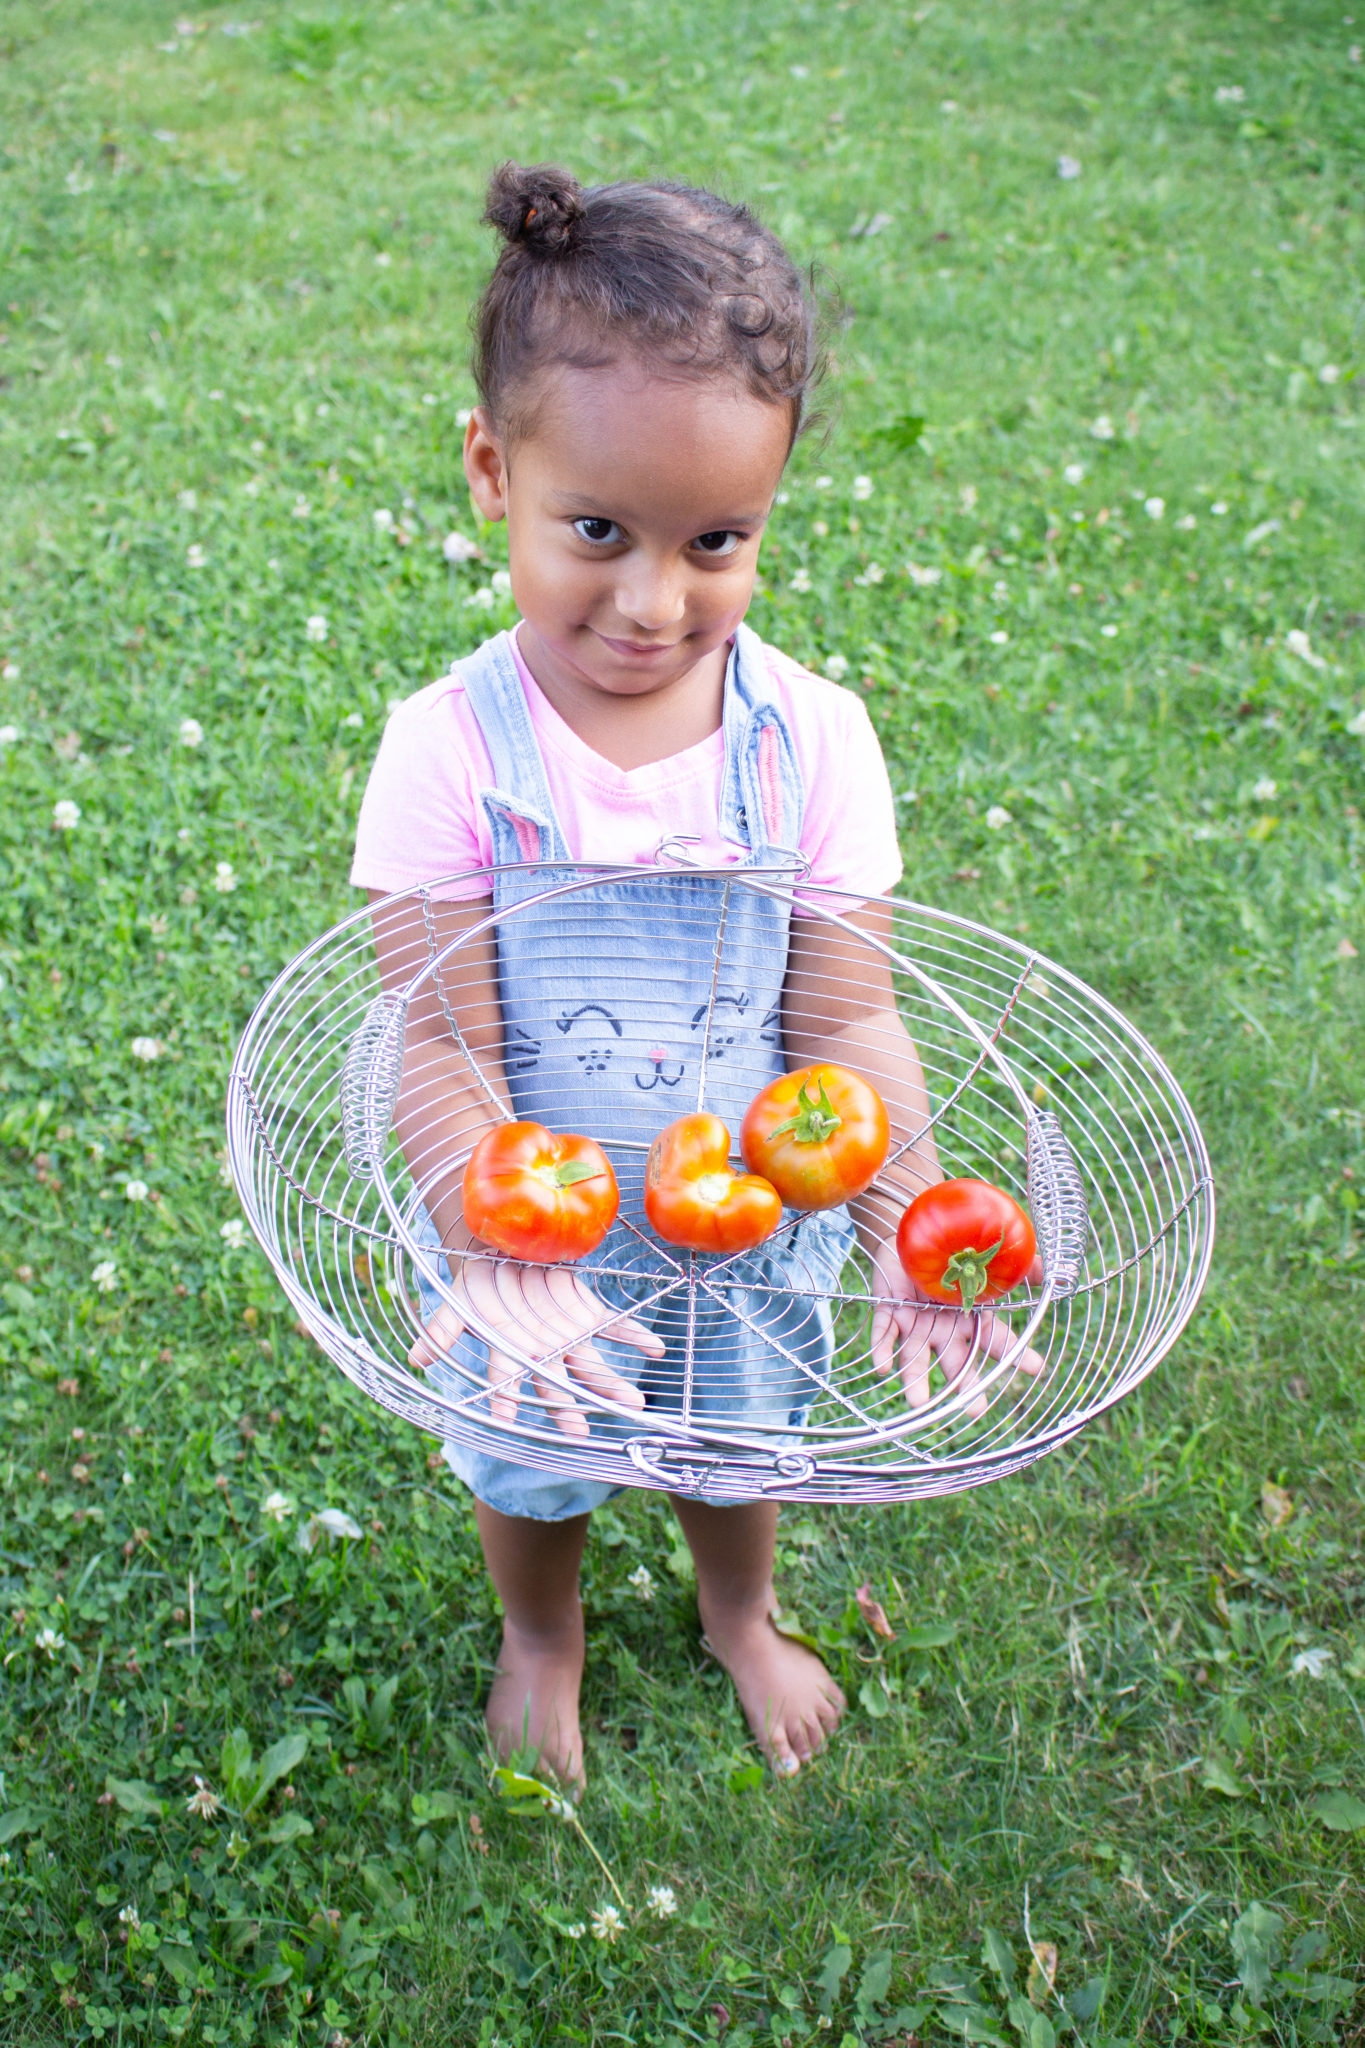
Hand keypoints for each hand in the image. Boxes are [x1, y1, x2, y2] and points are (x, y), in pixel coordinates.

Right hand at [408, 1250, 665, 1438]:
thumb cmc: (480, 1281)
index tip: (503, 1421)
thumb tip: (416, 1360)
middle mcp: (542, 1351)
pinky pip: (614, 1328)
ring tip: (633, 1402)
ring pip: (591, 1366)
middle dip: (568, 1407)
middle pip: (556, 1384)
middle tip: (580, 1433)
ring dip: (610, 1383)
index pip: (506, 1380)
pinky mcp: (587, 1315)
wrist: (506, 1254)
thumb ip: (442, 1331)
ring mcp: (568, 1336)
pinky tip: (656, 1348)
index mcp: (511, 1351)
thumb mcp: (457, 1302)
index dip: (504, 1398)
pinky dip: (635, 1335)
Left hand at [869, 1243, 1044, 1419]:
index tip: (1036, 1368)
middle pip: (955, 1363)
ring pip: (915, 1358)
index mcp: (970, 1322)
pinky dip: (882, 1349)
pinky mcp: (888, 1313)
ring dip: (915, 1381)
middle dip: (964, 1386)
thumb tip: (1050, 1271)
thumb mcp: (986, 1261)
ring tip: (918, 1403)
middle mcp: (944, 1331)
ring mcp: (915, 1326)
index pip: (996, 1342)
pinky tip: (883, 1368)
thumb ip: (1018, 1268)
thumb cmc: (951, 1259)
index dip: (1016, 1354)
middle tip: (975, 1410)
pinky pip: (884, 1334)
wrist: (909, 1241)